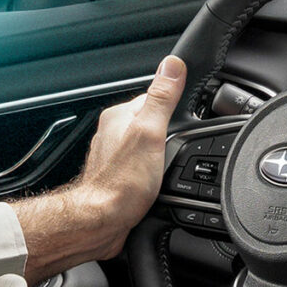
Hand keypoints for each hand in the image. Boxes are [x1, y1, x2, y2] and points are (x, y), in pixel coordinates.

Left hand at [14, 55, 185, 281]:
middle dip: (169, 136)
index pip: (155, 98)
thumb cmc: (121, 183)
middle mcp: (113, 132)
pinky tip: (157, 184)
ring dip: (161, 157)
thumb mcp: (151, 132)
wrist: (101, 223)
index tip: (185, 124)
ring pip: (148, 146)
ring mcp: (115, 155)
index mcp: (120, 115)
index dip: (175, 110)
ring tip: (165, 171)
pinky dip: (153, 173)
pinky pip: (143, 166)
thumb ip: (162, 98)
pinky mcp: (119, 176)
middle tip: (174, 154)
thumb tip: (173, 64)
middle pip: (153, 123)